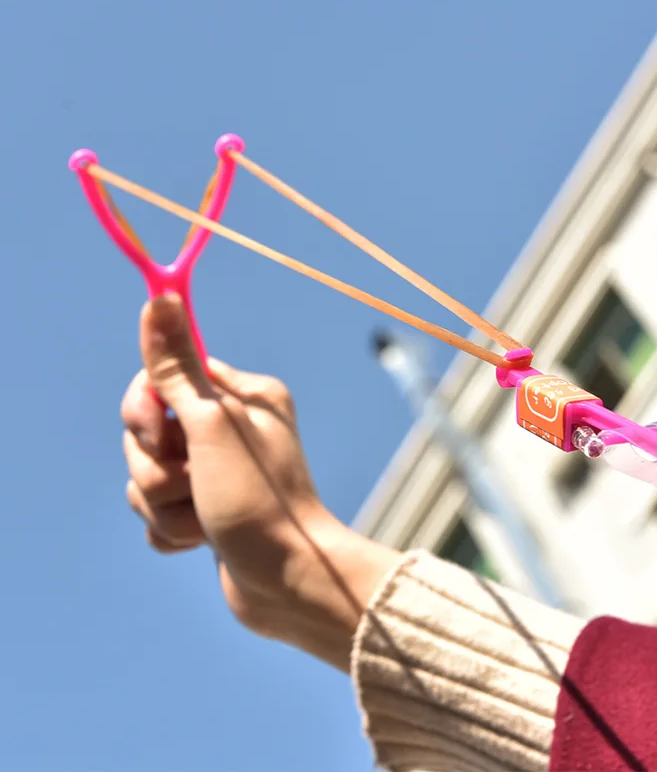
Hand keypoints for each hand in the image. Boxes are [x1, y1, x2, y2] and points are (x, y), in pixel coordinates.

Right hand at [121, 294, 398, 669]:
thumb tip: (159, 299)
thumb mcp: (213, 425)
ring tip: (206, 520)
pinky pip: (156, 514)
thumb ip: (177, 367)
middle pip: (147, 432)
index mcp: (241, 396)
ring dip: (167, 506)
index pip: (162, 377)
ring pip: (146, 477)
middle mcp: (229, 428)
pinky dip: (172, 531)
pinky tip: (204, 542)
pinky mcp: (205, 511)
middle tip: (195, 484)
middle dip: (160, 468)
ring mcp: (215, 473)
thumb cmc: (258, 498)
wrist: (288, 580)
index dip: (148, 410)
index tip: (164, 435)